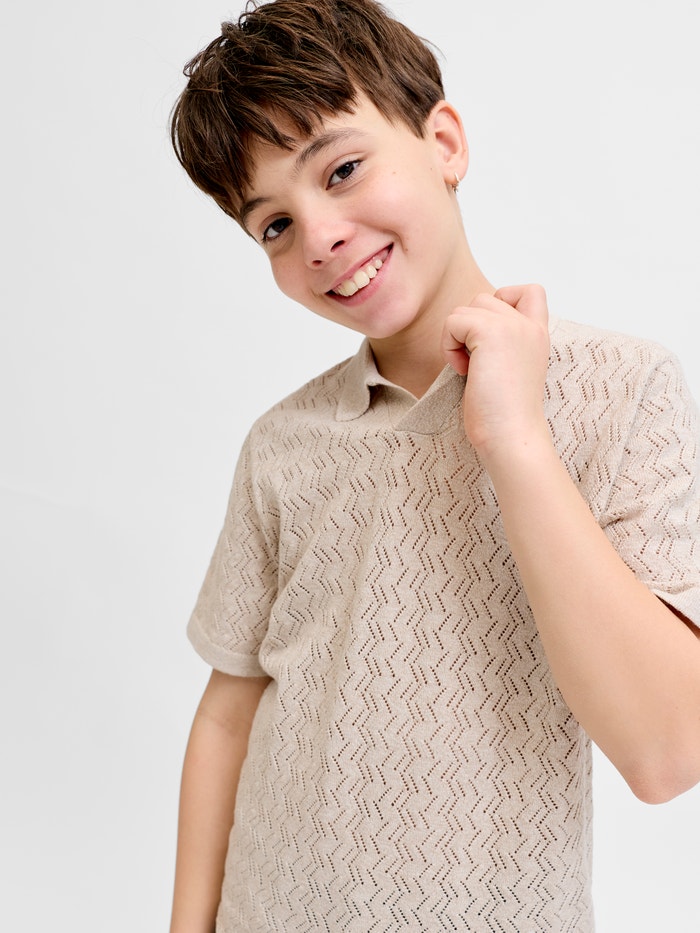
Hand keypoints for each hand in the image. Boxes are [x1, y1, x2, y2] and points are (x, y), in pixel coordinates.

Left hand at [441, 284, 550, 457]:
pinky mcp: (490, 332)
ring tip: (471, 369)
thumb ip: (500, 343)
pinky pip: (453, 321)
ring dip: (456, 338)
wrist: (511, 437)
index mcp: (538, 335)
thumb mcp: (509, 369)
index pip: (530, 291)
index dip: (504, 302)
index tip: (492, 338)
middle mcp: (529, 326)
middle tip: (477, 364)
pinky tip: (464, 372)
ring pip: (465, 308)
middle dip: (469, 329)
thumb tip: (466, 328)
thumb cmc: (504, 416)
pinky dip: (448, 347)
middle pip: (484, 298)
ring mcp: (512, 326)